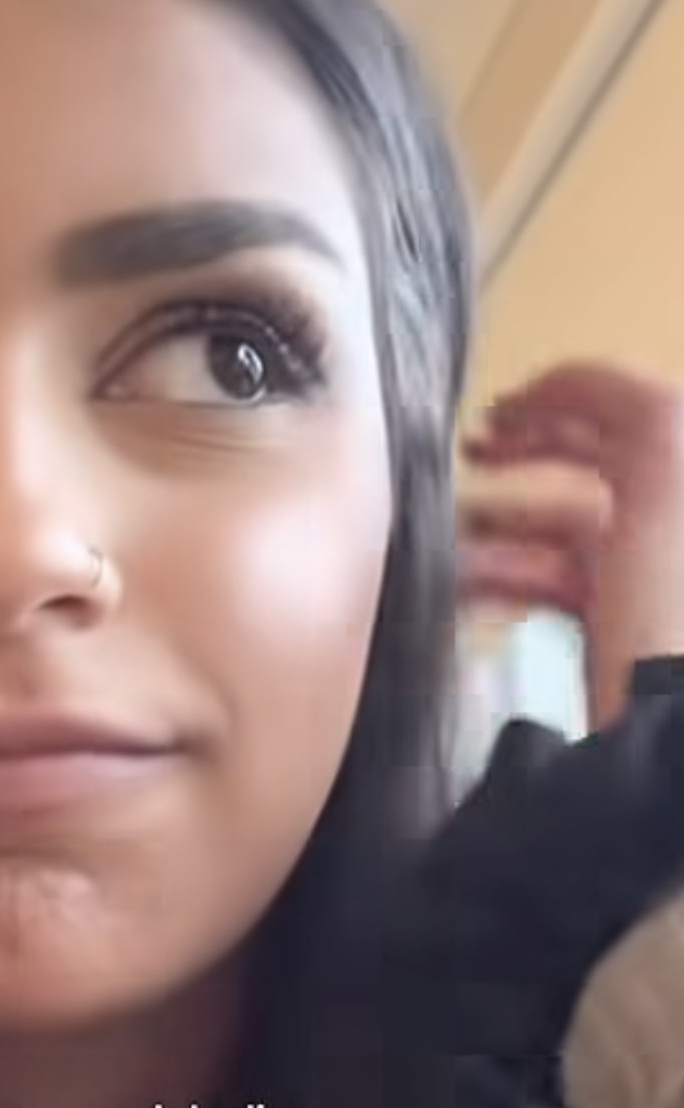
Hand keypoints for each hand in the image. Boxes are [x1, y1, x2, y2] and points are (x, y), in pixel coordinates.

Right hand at [459, 361, 683, 727]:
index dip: (560, 398)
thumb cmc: (673, 604)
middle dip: (522, 455)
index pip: (627, 408)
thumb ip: (621, 401)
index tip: (499, 410)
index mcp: (681, 478)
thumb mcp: (660, 463)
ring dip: (498, 521)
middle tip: (469, 455)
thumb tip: (565, 379)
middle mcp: (670, 521)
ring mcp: (647, 573)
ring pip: (560, 524)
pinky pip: (552, 580)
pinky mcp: (615, 624)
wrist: (662, 728)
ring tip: (448, 532)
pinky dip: (504, 573)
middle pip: (591, 463)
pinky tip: (464, 580)